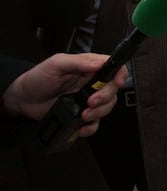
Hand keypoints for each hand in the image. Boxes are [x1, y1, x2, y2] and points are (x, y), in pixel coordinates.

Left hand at [3, 53, 126, 137]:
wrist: (23, 100)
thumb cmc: (38, 78)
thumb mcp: (56, 64)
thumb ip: (78, 62)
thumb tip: (100, 62)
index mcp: (89, 68)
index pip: (114, 67)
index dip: (120, 74)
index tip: (116, 83)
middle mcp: (92, 83)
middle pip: (112, 90)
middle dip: (105, 98)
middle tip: (90, 102)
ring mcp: (88, 100)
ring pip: (107, 107)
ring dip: (99, 113)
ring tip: (83, 116)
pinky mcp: (81, 114)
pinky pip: (94, 123)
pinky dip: (92, 127)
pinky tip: (83, 128)